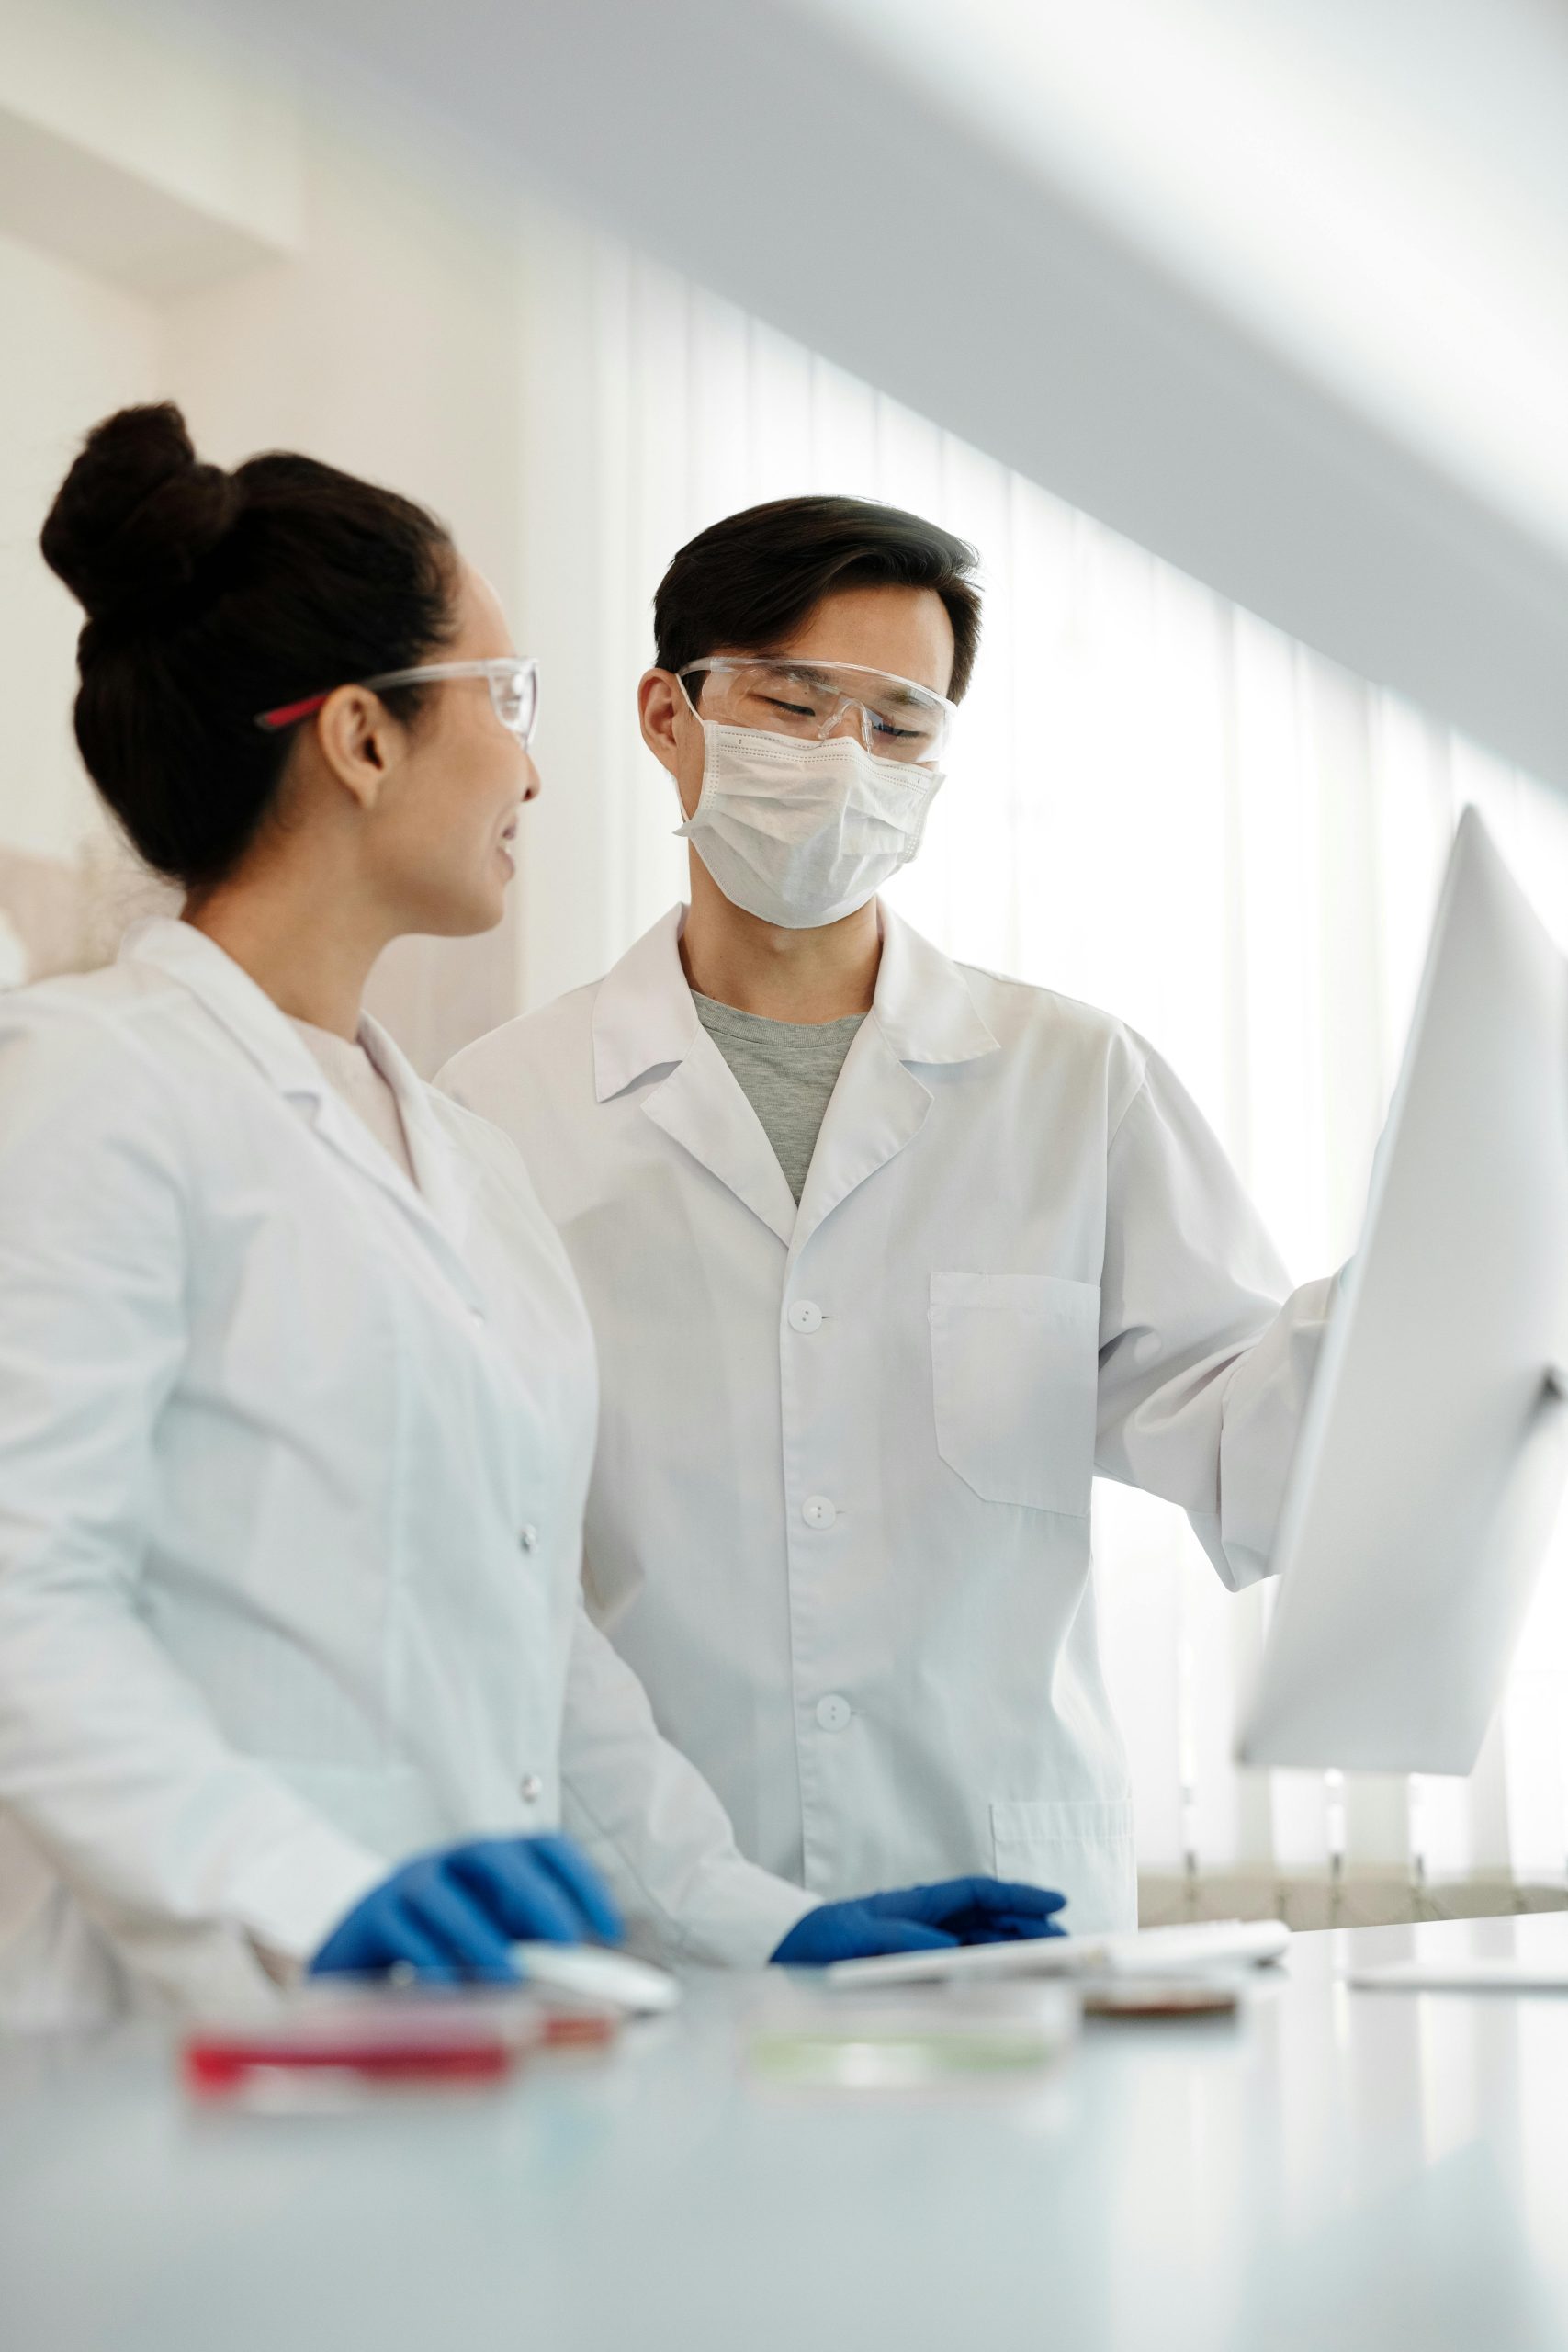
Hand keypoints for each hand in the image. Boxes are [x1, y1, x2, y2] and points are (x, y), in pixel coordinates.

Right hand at [310, 1834, 623, 1982]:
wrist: (350, 1969)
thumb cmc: (436, 1957)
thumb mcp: (491, 1947)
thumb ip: (531, 1952)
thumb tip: (586, 1979)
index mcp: (487, 1862)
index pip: (543, 1847)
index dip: (580, 1880)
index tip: (610, 1929)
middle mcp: (449, 1862)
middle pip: (495, 1857)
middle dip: (537, 1897)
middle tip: (567, 1944)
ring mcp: (405, 1884)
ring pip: (444, 1897)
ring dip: (482, 1939)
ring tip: (510, 1980)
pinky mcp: (369, 1917)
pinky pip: (403, 1934)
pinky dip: (431, 1963)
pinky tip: (453, 1993)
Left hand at [770, 1876, 1067, 1964]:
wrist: (786, 1953)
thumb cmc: (820, 1939)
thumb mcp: (862, 1938)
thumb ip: (905, 1941)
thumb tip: (950, 1950)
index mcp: (918, 1902)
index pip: (978, 1892)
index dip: (1019, 1895)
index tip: (1056, 1901)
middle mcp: (927, 1919)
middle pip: (989, 1918)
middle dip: (1029, 1926)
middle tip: (1066, 1944)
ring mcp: (924, 1943)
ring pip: (982, 1941)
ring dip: (1015, 1948)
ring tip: (1051, 1962)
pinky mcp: (917, 1968)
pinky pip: (963, 1965)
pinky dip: (990, 1970)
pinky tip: (1009, 1982)